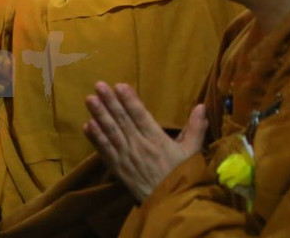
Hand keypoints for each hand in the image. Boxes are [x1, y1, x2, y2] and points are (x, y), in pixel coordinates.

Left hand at [83, 82, 206, 201]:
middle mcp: (139, 146)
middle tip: (99, 85)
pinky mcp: (118, 168)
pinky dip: (96, 138)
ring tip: (89, 99)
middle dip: (110, 102)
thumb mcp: (192, 152)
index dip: (130, 101)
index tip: (120, 85)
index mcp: (157, 140)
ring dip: (99, 115)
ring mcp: (126, 157)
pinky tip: (87, 125)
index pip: (141, 116)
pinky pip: (105, 151)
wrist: (171, 204)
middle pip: (122, 121)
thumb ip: (195, 128)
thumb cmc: (182, 175)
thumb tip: (202, 106)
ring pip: (111, 133)